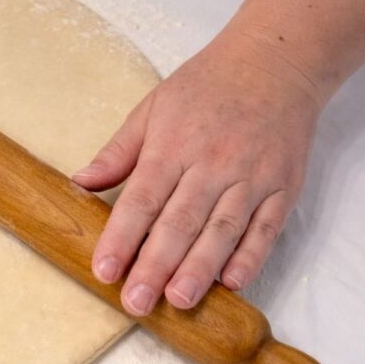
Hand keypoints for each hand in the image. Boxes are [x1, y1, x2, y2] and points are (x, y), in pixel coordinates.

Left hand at [72, 32, 323, 315]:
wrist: (275, 61)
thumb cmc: (205, 87)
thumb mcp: (151, 108)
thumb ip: (117, 152)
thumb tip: (79, 183)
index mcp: (173, 145)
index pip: (141, 199)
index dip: (120, 237)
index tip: (104, 269)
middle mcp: (213, 163)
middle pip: (180, 222)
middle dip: (155, 265)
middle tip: (136, 302)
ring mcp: (252, 177)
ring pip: (223, 230)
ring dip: (200, 268)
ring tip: (178, 301)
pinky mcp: (284, 186)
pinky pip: (267, 228)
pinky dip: (251, 257)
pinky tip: (232, 282)